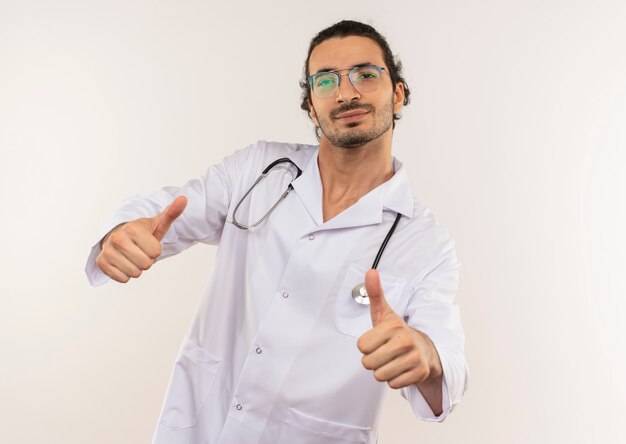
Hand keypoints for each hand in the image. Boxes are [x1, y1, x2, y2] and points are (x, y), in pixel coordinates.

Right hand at [95, 196, 187, 282]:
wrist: (119, 236)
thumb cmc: (143, 232)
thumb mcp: (158, 223)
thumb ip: (172, 213)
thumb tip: (184, 198)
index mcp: (132, 228)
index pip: (155, 253)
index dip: (155, 250)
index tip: (148, 243)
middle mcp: (117, 238)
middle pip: (146, 264)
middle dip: (147, 260)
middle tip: (140, 251)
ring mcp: (107, 251)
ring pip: (135, 273)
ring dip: (137, 268)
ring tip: (132, 256)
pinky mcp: (101, 263)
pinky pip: (123, 279)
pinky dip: (126, 274)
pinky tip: (123, 262)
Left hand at [357, 269, 441, 389]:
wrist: (426, 350)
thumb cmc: (398, 332)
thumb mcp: (385, 313)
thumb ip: (375, 294)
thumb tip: (370, 271)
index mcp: (393, 326)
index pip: (361, 346)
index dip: (366, 346)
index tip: (377, 340)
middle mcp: (405, 341)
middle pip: (368, 363)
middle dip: (373, 360)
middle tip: (385, 352)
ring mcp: (414, 358)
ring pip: (379, 375)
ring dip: (383, 371)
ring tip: (393, 360)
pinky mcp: (420, 373)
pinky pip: (392, 384)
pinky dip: (395, 379)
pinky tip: (402, 369)